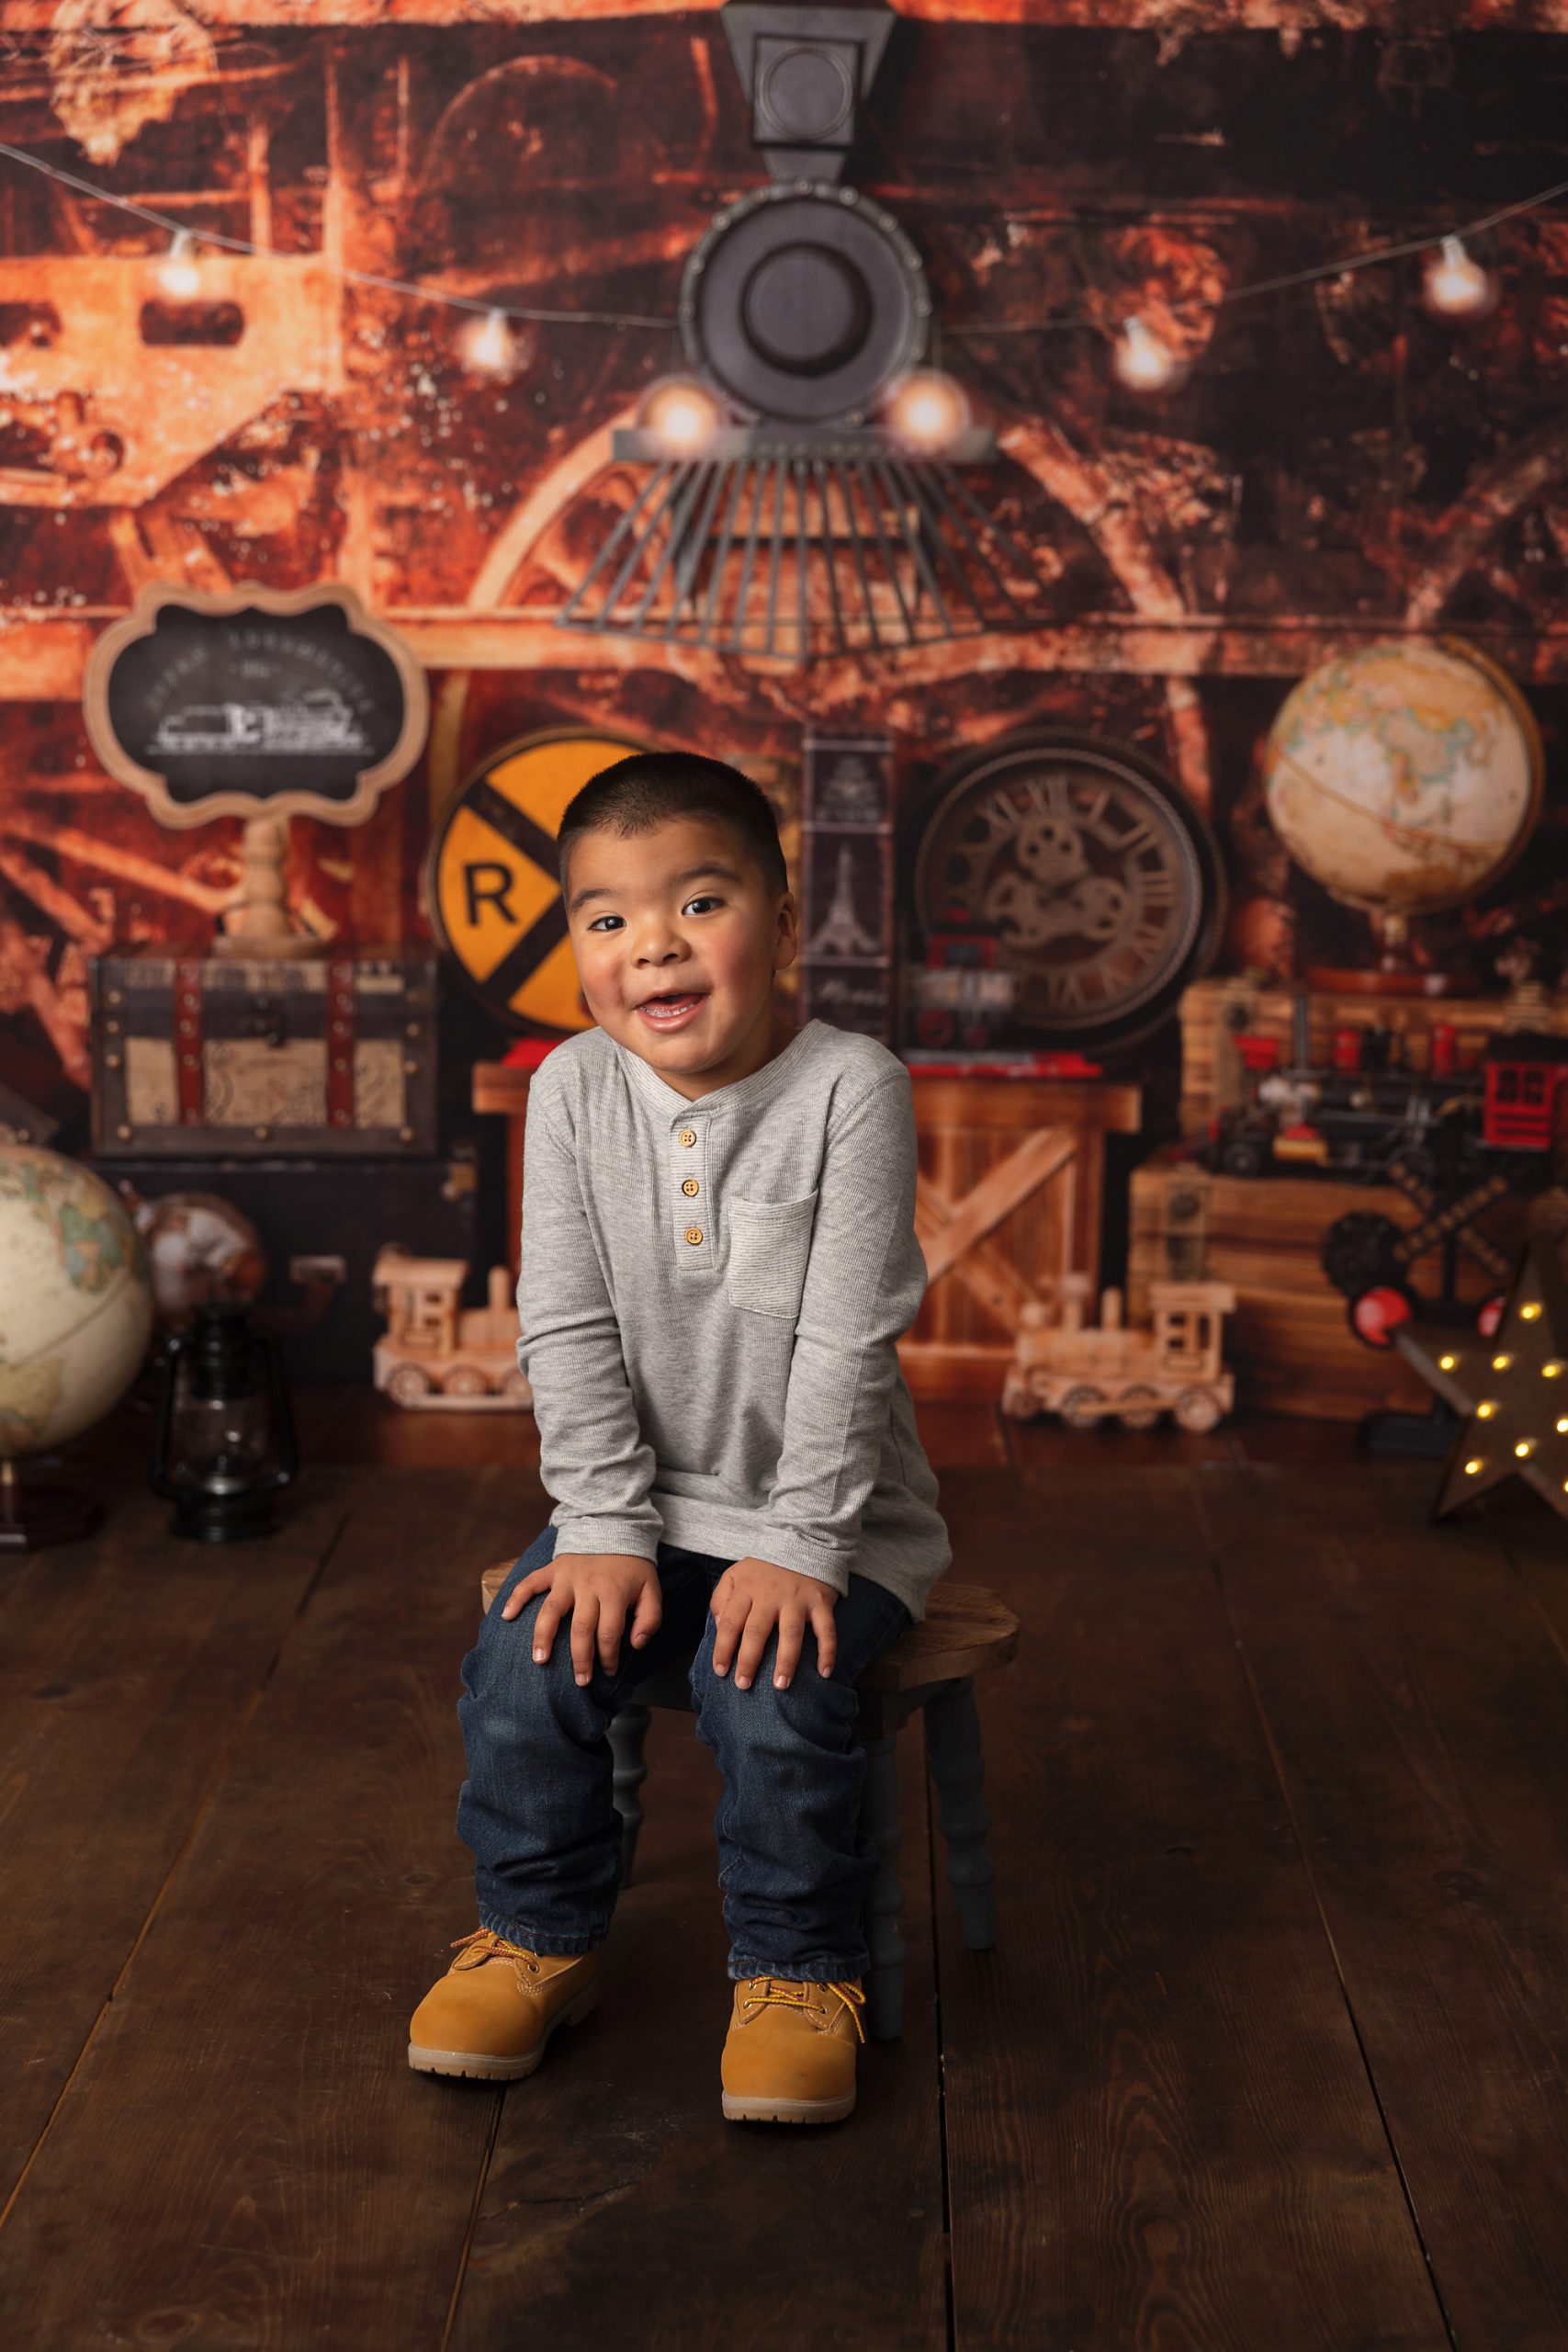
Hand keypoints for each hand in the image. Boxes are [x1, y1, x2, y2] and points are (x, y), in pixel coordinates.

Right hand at [501, 1551, 661, 1684]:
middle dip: (580, 1658)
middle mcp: (588, 1587)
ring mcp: (567, 1577)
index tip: (608, 1671)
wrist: (615, 1526)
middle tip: (580, 1681)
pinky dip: (516, 1597)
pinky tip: (506, 1616)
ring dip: (543, 1636)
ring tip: (539, 1660)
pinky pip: (530, 1582)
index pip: (609, 1633)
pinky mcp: (553, 1569)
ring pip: (551, 1610)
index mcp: (614, 1593)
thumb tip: (636, 1645)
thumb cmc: (633, 1566)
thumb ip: (650, 1618)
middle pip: (581, 1628)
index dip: (609, 1657)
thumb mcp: (652, 1589)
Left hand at [709, 1556, 838, 1690]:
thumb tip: (718, 1627)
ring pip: (790, 1634)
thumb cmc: (764, 1568)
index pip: (730, 1623)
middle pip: (757, 1631)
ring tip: (780, 1685)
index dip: (723, 1649)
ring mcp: (797, 1599)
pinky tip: (824, 1672)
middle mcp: (770, 1595)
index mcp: (747, 1589)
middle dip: (749, 1661)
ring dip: (786, 1662)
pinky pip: (826, 1630)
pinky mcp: (820, 1602)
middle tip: (743, 1685)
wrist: (802, 1541)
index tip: (720, 1671)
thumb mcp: (735, 1574)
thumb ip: (721, 1598)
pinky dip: (828, 1651)